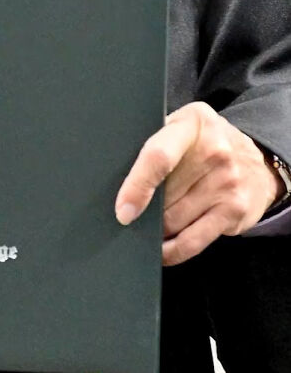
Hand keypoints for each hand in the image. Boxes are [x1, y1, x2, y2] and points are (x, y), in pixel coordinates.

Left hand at [114, 101, 282, 265]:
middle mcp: (215, 151)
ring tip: (148, 226)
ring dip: (157, 229)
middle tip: (134, 212)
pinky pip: (193, 241)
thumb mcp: (184, 126)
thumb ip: (157, 139)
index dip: (137, 185)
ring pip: (174, 221)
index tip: (122, 210)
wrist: (259, 162)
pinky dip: (172, 251)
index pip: (158, 156)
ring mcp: (227, 182)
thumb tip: (114, 171)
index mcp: (193, 123)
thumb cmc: (206, 143)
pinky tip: (161, 250)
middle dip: (145, 209)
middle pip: (164, 196)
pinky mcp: (235, 211)